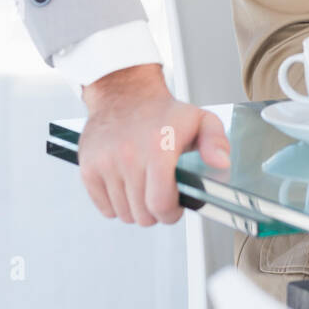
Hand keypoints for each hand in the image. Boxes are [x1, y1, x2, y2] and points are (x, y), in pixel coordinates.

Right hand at [77, 64, 229, 224]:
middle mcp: (128, 156)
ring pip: (124, 214)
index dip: (171, 212)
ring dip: (136, 207)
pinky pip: (104, 208)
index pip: (161, 205)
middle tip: (160, 191)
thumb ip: (217, 142)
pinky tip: (126, 183)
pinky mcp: (88, 167)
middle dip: (155, 210)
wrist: (124, 93)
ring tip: (144, 184)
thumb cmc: (163, 112)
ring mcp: (105, 163)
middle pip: (143, 215)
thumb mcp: (200, 119)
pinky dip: (116, 203)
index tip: (174, 203)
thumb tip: (221, 164)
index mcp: (158, 148)